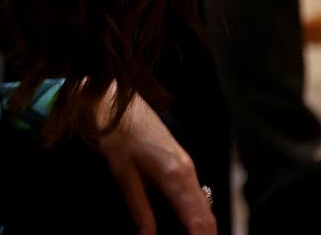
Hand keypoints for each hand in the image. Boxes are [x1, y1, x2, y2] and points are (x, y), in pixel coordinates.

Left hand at [97, 89, 216, 234]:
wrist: (113, 99)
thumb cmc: (115, 133)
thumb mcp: (122, 173)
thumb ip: (139, 208)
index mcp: (175, 175)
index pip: (199, 220)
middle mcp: (188, 170)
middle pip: (207, 216)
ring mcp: (186, 164)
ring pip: (204, 205)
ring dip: (201, 227)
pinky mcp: (180, 160)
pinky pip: (196, 194)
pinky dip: (195, 213)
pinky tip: (186, 224)